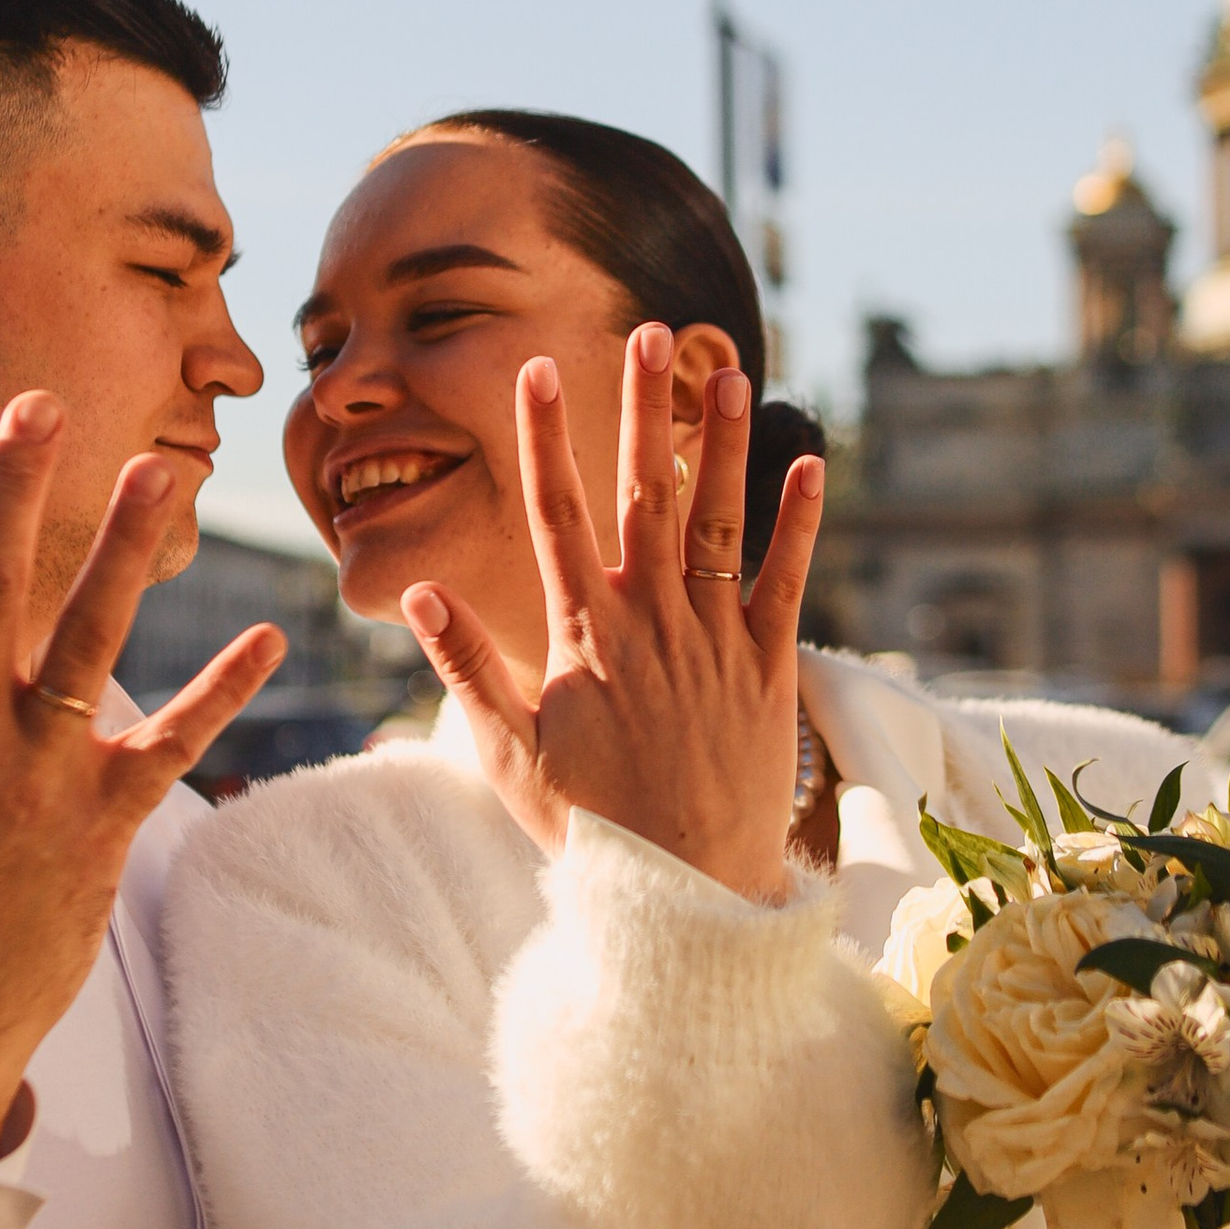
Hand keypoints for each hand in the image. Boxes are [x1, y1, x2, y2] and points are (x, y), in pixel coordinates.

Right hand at [399, 329, 822, 906]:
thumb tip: (421, 588)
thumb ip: (467, 665)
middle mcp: (651, 622)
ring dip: (721, 443)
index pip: (559, 513)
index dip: (547, 437)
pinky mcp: (770, 670)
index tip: (539, 369)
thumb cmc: (591, 831)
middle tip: (642, 332)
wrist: (685, 895)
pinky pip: (787, 581)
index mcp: (583, 635)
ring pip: (717, 520)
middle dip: (640, 408)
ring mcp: (714, 641)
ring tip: (725, 370)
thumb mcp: (510, 753)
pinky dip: (798, 523)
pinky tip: (808, 462)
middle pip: (644, 493)